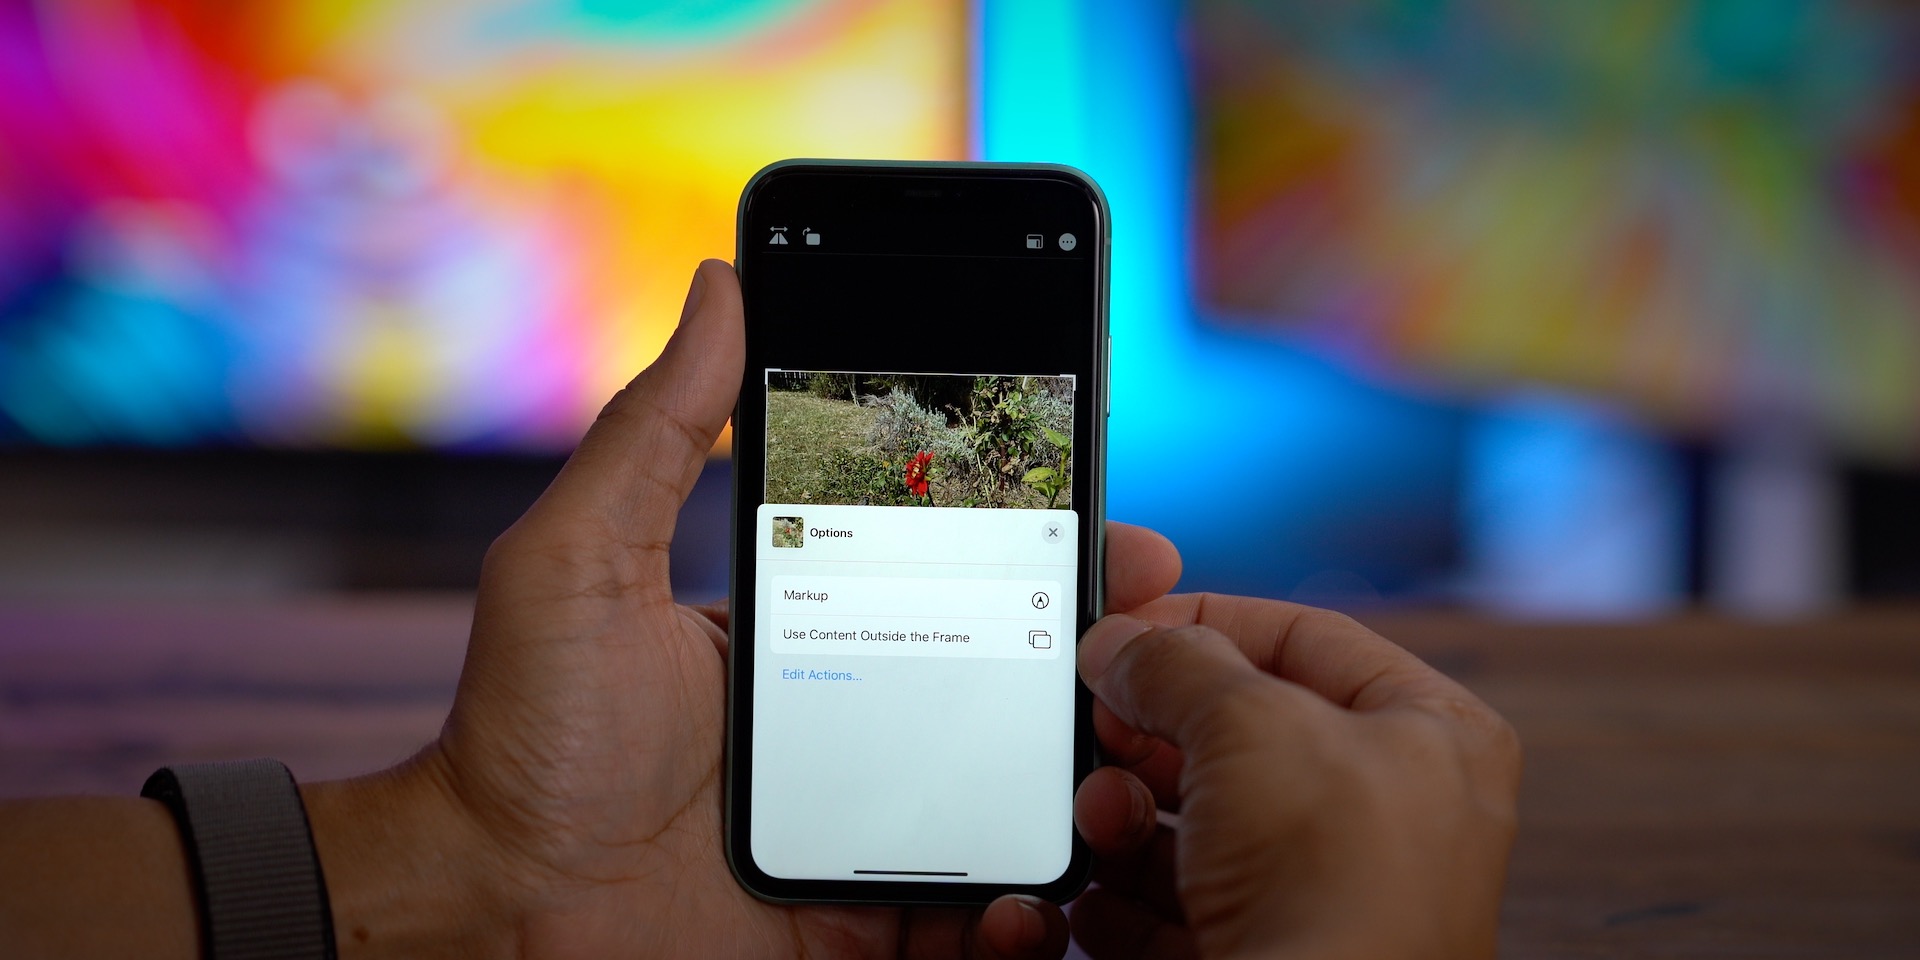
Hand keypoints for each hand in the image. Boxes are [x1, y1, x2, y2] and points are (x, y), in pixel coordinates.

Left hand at [305, 260, 1183, 958]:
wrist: (490, 904)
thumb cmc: (524, 730)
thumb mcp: (582, 558)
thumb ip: (654, 430)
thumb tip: (720, 281)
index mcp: (811, 630)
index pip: (954, 577)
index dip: (1045, 553)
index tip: (1119, 529)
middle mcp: (853, 722)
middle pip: (1010, 687)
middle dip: (1103, 662)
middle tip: (1161, 636)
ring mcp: (865, 828)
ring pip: (1015, 803)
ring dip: (1087, 781)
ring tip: (1125, 767)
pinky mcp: (859, 926)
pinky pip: (966, 921)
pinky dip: (1019, 916)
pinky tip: (1036, 891)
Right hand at [1068, 598, 1521, 959]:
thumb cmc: (1336, 889)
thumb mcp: (1248, 724)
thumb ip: (1176, 663)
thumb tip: (1122, 645)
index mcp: (1429, 733)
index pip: (1306, 638)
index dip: (1209, 621)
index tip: (1127, 626)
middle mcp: (1390, 813)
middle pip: (1243, 733)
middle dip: (1154, 729)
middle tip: (1098, 720)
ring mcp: (1328, 894)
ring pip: (1202, 822)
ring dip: (1129, 812)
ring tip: (1102, 814)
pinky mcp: (1270, 955)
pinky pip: (1179, 905)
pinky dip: (1124, 893)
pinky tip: (1096, 888)